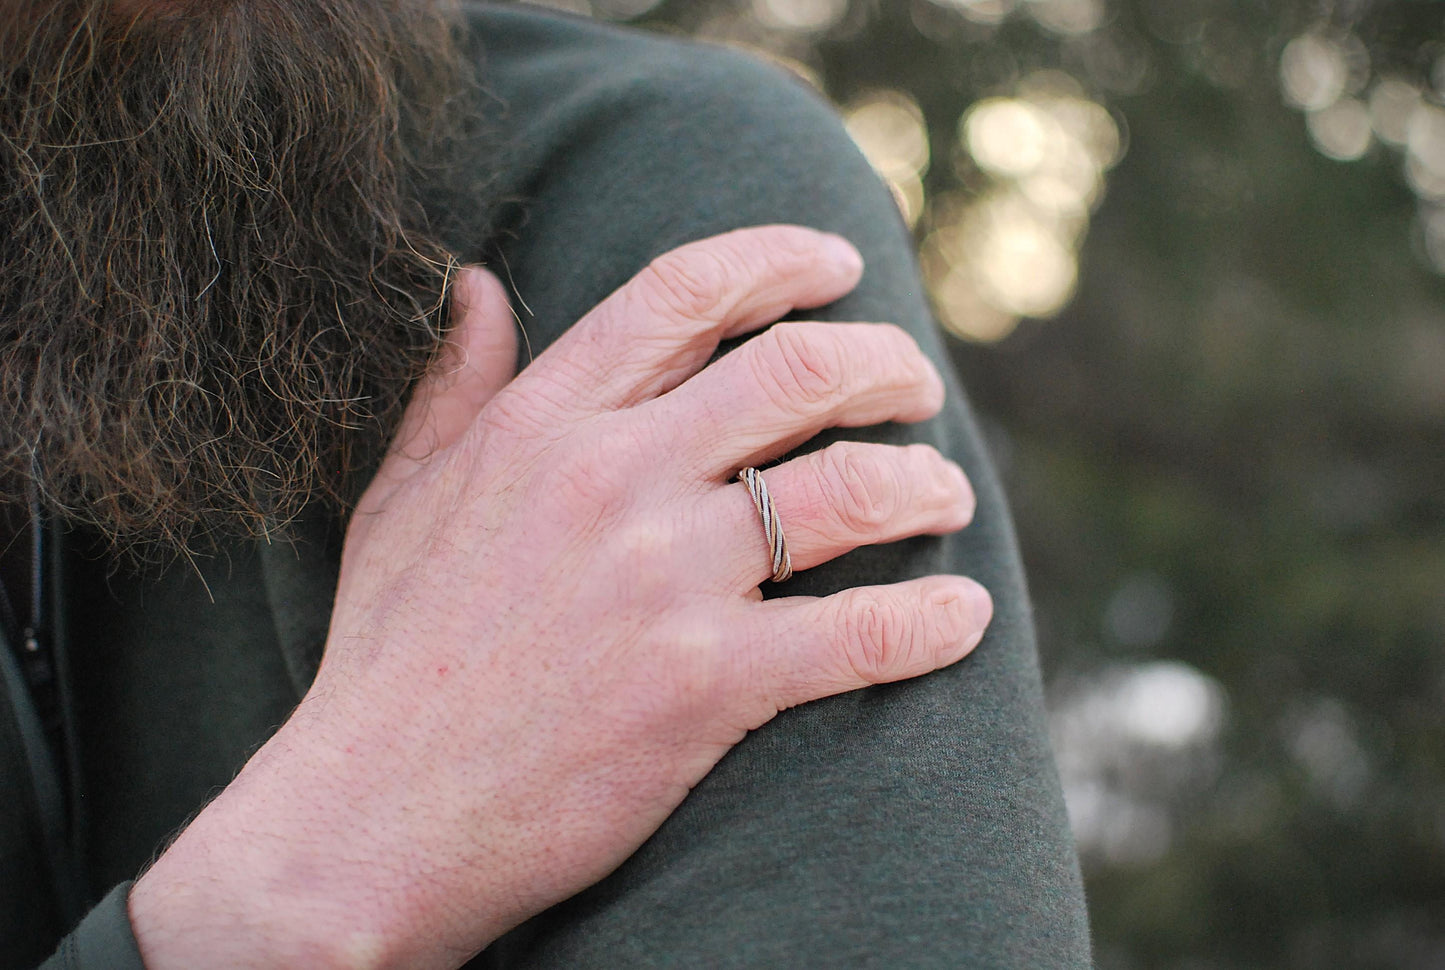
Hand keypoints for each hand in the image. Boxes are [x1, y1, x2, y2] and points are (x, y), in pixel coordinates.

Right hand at [129, 226, 991, 968]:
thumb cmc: (390, 658)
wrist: (375, 818)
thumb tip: (479, 284)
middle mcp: (611, 479)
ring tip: (950, 492)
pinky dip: (932, 621)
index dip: (782, 260)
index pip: (684, 293)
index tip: (840, 266)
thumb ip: (454, 384)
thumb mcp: (399, 497)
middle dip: (885, 364)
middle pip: (798, 371)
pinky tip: (961, 616)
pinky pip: (861, 634)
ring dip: (925, 481)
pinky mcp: (708, 684)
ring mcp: (664, 580)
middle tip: (917, 385)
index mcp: (541, 424)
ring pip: (850, 490)